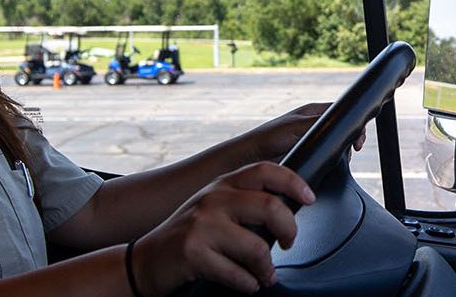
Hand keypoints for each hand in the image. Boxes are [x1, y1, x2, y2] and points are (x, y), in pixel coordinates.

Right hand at [129, 162, 315, 294]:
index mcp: (223, 184)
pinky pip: (238, 274)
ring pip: (258, 247)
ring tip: (263, 275)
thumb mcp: (214, 207)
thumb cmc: (189, 236)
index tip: (309, 199)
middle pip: (271, 207)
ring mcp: (202, 225)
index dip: (293, 182)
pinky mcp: (193, 253)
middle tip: (288, 244)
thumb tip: (289, 210)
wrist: (146, 260)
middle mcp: (213, 199)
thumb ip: (245, 201)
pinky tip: (246, 284)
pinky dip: (248, 284)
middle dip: (289, 231)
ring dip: (267, 269)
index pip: (266, 170)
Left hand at [244, 102, 367, 162]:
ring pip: (338, 146)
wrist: (252, 159)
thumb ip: (321, 124)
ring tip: (340, 160)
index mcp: (314, 112)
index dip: (354, 123)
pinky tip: (330, 166)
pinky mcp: (310, 156)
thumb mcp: (299, 127)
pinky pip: (328, 158)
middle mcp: (316, 125)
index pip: (343, 112)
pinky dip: (333, 163)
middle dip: (350, 140)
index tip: (357, 138)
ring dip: (342, 153)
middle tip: (352, 150)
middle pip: (343, 129)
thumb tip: (343, 125)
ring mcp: (313, 141)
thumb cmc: (270, 137)